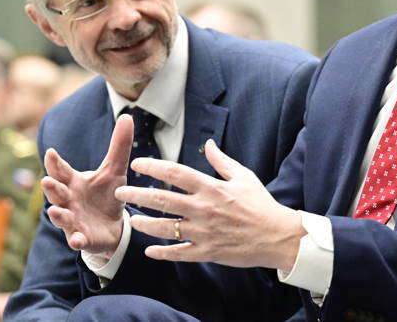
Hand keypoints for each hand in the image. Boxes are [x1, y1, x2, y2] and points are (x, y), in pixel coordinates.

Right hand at [41, 114, 133, 257]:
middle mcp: (69, 200)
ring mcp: (73, 220)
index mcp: (74, 182)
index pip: (61, 171)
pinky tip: (77, 240)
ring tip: (55, 211)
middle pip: (56, 193)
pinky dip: (76, 240)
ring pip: (61, 217)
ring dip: (57, 214)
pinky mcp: (82, 237)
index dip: (55, 163)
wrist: (112, 225)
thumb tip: (127, 116)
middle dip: (51, 188)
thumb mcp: (115, 169)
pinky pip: (77, 239)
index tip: (51, 152)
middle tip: (46, 181)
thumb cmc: (107, 194)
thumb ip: (119, 145)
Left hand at [114, 139, 304, 270]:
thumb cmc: (260, 204)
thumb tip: (209, 143)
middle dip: (137, 194)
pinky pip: (179, 253)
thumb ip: (222, 161)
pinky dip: (162, 253)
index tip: (137, 163)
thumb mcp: (244, 177)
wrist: (277, 236)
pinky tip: (149, 251)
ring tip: (131, 220)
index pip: (175, 173)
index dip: (153, 166)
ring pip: (165, 228)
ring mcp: (204, 232)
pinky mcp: (207, 252)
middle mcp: (204, 208)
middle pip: (162, 199)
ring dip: (144, 224)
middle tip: (119, 191)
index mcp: (212, 188)